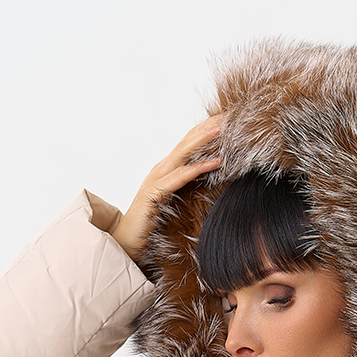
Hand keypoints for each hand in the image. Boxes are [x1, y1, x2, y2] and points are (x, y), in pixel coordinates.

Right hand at [111, 116, 223, 263]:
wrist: (127, 241)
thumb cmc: (151, 224)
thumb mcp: (173, 201)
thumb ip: (186, 188)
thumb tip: (208, 183)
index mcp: (166, 169)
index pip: (188, 143)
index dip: (206, 129)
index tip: (227, 120)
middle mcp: (161, 168)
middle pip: (187, 141)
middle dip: (208, 127)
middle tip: (229, 115)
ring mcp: (156, 178)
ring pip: (184, 153)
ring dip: (205, 139)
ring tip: (224, 129)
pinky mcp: (156, 193)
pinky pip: (181, 176)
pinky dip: (199, 167)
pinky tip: (216, 162)